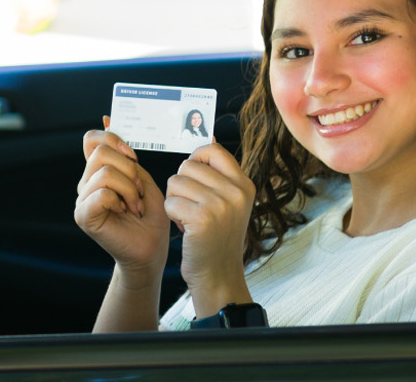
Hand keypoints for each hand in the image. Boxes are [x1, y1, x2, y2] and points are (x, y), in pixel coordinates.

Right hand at [74, 117, 170, 273]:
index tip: (132, 157)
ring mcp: (82, 199)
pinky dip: (121, 200)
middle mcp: (86, 183)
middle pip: (100, 152)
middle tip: (139, 190)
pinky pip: (102, 193)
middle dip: (128, 168)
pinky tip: (127, 213)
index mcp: (98, 172)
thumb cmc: (150, 217)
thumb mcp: (143, 178)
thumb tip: (106, 117)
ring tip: (135, 205)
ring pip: (104, 172)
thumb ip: (126, 155)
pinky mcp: (84, 215)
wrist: (152, 249)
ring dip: (129, 188)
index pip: (92, 139)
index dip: (114, 140)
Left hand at [162, 142, 256, 314]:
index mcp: (245, 184)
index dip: (195, 160)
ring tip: (188, 219)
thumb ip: (219, 175)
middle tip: (191, 208)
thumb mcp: (228, 203)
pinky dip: (171, 216)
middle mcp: (237, 192)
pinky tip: (185, 229)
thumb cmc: (216, 238)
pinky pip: (171, 202)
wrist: (218, 275)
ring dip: (175, 201)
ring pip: (176, 182)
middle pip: (188, 166)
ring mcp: (221, 205)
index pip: (213, 150)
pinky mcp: (202, 219)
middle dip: (181, 186)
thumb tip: (209, 139)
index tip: (193, 181)